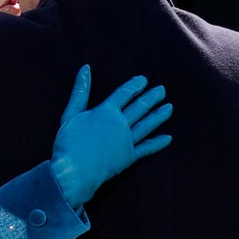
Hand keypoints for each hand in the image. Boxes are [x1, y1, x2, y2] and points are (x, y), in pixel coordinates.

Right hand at [50, 64, 172, 207]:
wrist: (74, 170)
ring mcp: (127, 141)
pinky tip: (168, 138)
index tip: (144, 80)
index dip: (135, 85)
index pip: (124, 93)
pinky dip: (158, 143)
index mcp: (106, 111)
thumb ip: (80, 91)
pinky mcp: (130, 157)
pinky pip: (147, 148)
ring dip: (159, 115)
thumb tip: (85, 68)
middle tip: (162, 90)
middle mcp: (121, 123)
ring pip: (147, 125)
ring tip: (169, 107)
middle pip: (140, 107)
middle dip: (152, 97)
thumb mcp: (71, 113)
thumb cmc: (69, 141)